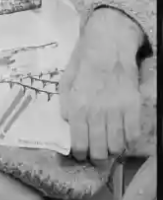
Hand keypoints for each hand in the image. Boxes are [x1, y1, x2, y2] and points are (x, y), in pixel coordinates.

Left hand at [60, 8, 142, 163]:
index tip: (81, 153)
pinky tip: (122, 134)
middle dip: (97, 157)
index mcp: (78, 105)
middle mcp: (98, 112)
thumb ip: (66, 102)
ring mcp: (118, 110)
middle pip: (100, 150)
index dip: (80, 153)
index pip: (79, 143)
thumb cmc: (85, 58)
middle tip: (96, 154)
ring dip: (113, 150)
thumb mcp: (66, 78)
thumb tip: (67, 122)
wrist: (109, 42)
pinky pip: (133, 134)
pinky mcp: (134, 106)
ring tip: (109, 145)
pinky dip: (128, 139)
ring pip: (117, 146)